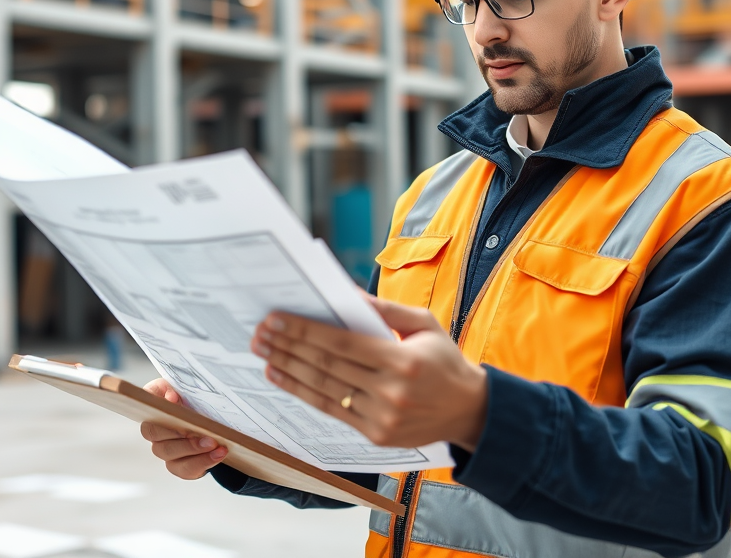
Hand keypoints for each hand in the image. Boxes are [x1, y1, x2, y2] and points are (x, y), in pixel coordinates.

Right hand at [139, 378, 227, 479]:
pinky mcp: (180, 467)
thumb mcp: (184, 389)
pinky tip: (218, 454)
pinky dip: (204, 462)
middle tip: (202, 432)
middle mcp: (156, 434)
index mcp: (155, 414)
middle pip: (156, 436)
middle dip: (180, 434)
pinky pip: (187, 469)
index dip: (159, 410)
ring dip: (195, 449)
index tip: (176, 403)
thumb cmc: (193, 403)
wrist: (211, 422)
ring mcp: (167, 452)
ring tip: (215, 443)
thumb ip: (173, 388)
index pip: (147, 413)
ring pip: (171, 454)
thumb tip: (171, 398)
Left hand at [251, 296, 487, 450]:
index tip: (277, 319)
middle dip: (289, 346)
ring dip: (288, 369)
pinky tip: (282, 377)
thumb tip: (345, 295)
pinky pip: (331, 410)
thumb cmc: (445, 362)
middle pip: (327, 365)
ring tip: (264, 352)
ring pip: (323, 389)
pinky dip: (302, 392)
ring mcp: (381, 416)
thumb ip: (386, 309)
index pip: (343, 343)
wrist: (469, 412)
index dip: (306, 331)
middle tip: (261, 333)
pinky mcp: (375, 435)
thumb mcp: (424, 325)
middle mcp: (390, 391)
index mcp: (402, 360)